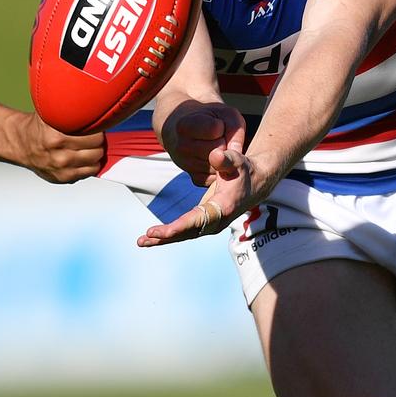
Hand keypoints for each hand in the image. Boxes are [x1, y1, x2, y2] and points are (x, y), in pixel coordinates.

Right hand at [17, 112, 105, 182]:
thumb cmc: (39, 128)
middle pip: (97, 149)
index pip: (94, 135)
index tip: (95, 125)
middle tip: (93, 135)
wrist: (21, 144)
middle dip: (98, 141)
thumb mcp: (50, 113)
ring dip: (96, 152)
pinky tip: (84, 156)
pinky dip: (91, 164)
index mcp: (56, 138)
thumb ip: (69, 109)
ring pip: (96, 161)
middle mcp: (59, 156)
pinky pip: (90, 172)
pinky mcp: (64, 178)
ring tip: (89, 145)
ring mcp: (62, 169)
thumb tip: (91, 102)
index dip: (98, 128)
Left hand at [137, 146, 266, 246]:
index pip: (199, 220)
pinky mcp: (203, 222)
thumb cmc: (243, 170)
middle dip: (167, 236)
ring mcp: (209, 224)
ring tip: (141, 241)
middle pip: (188, 232)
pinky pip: (183, 231)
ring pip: (184, 235)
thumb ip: (227, 158)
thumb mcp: (238, 161)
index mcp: (223, 207)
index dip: (180, 226)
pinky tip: (150, 237)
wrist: (254, 184)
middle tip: (145, 237)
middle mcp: (216, 221)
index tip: (164, 231)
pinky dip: (167, 235)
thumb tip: (215, 155)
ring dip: (163, 239)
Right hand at [160, 100, 245, 184]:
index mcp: (183, 126)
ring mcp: (187, 166)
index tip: (214, 123)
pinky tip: (215, 158)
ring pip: (221, 164)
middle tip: (216, 136)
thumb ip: (234, 128)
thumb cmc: (210, 119)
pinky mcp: (196, 179)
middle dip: (224, 142)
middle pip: (218, 149)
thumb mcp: (223, 113)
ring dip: (225, 155)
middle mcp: (181, 147)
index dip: (221, 125)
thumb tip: (236, 153)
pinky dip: (223, 167)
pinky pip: (221, 175)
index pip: (215, 129)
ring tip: (215, 145)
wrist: (189, 132)